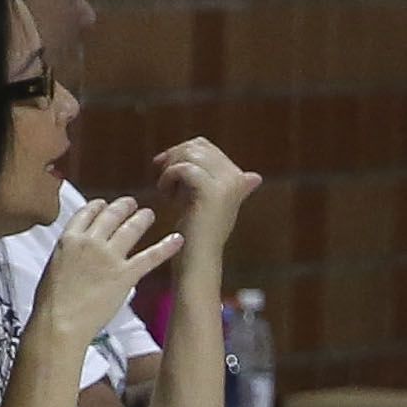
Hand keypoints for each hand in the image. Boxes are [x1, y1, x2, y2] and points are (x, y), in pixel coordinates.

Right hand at [25, 192, 177, 343]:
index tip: (105, 204)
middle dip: (123, 207)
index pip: (87, 212)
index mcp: (69, 239)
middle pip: (112, 215)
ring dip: (143, 218)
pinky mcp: (126, 275)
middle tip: (132, 204)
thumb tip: (76, 252)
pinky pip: (150, 256)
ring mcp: (110, 257)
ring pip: (131, 228)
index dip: (99, 206)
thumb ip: (69, 253)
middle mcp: (91, 242)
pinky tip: (178, 239)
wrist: (59, 322)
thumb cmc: (51, 301)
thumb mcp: (55, 265)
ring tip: (149, 214)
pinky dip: (166, 247)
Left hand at [145, 135, 259, 254]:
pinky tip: (166, 195)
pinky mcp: (212, 191)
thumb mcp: (205, 199)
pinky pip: (184, 168)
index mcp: (239, 178)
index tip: (165, 168)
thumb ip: (211, 179)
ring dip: (170, 168)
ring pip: (190, 154)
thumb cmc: (196, 233)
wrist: (197, 259)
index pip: (204, 146)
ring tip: (166, 188)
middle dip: (174, 158)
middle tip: (164, 177)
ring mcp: (227, 184)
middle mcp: (237, 178)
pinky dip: (168, 178)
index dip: (180, 153)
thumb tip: (243, 172)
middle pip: (196, 146)